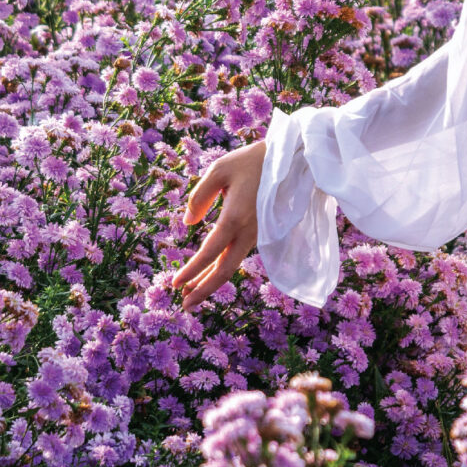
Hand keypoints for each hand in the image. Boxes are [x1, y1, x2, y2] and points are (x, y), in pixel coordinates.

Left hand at [172, 140, 264, 309]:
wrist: (292, 161)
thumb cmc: (250, 161)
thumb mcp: (219, 169)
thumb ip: (199, 196)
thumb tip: (188, 224)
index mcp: (235, 217)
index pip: (210, 252)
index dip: (192, 271)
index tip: (175, 284)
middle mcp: (248, 232)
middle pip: (224, 271)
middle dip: (204, 290)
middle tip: (184, 305)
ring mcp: (257, 235)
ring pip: (232, 266)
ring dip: (212, 282)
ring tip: (191, 294)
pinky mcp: (260, 233)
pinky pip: (238, 256)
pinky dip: (222, 269)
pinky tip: (209, 273)